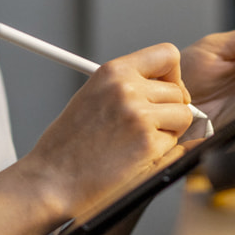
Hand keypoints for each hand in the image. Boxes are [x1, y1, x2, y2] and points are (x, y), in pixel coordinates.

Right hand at [20, 44, 197, 216]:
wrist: (51, 180)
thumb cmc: (67, 146)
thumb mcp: (92, 97)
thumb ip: (127, 86)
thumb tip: (165, 86)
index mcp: (112, 72)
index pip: (167, 55)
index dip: (173, 76)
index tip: (166, 91)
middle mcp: (127, 88)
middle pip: (178, 92)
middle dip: (169, 111)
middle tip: (146, 128)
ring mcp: (139, 115)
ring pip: (183, 115)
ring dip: (169, 131)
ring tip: (137, 143)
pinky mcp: (148, 144)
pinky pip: (176, 143)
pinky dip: (162, 152)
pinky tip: (135, 158)